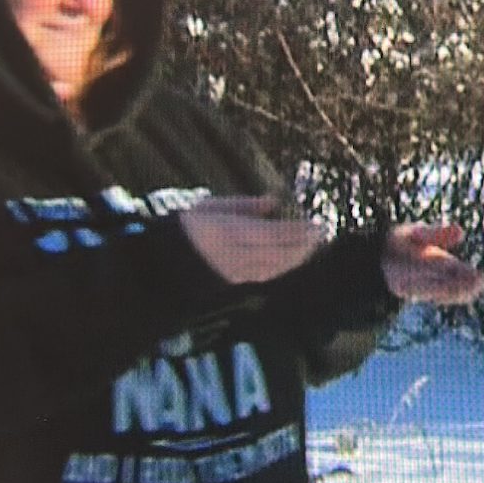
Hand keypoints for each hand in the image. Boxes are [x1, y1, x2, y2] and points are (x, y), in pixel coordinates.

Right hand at [180, 195, 330, 285]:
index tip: (315, 224)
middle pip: (277, 252)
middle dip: (302, 244)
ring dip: (295, 257)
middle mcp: (234, 252)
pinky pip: (263, 275)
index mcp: (228, 229)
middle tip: (321, 234)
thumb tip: (273, 201)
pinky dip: (281, 267)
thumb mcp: (213, 205)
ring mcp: (234, 270)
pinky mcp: (232, 281)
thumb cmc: (188, 225)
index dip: (296, 231)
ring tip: (311, 246)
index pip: (271, 233)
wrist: (163, 258)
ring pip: (273, 266)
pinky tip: (291, 260)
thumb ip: (245, 205)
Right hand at [382, 223, 483, 304]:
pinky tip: (475, 288)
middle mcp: (413, 280)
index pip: (438, 268)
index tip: (478, 272)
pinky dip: (459, 294)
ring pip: (444, 295)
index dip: (459, 271)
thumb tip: (461, 231)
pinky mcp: (421, 296)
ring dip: (466, 290)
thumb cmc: (399, 243)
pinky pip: (442, 298)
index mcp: (410, 261)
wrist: (376, 265)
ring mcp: (416, 291)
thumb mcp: (412, 231)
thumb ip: (435, 232)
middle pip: (443, 285)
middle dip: (467, 284)